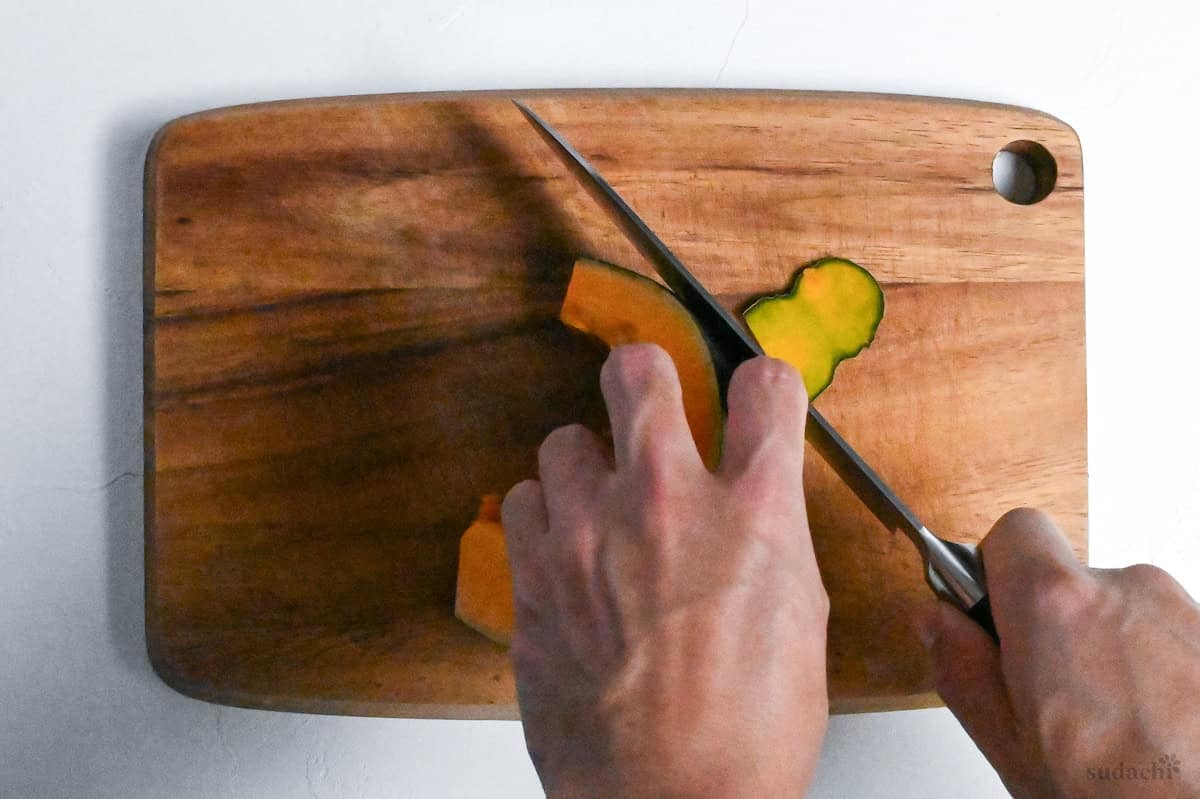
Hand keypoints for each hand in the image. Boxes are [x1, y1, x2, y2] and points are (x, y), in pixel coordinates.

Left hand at [502, 344, 829, 797]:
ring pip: (565, 439)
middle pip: (640, 372)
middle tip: (649, 399)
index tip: (752, 397)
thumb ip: (769, 534)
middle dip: (648, 376)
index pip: (765, 390)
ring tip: (603, 508)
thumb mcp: (800, 618)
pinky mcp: (534, 573)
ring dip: (588, 465)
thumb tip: (751, 494)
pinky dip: (545, 518)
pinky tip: (566, 551)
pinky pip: (523, 502)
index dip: (762, 387)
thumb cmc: (747, 733)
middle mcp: (667, 503)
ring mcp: (588, 533)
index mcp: (753, 512)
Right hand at [918, 508, 1199, 797]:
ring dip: (1112, 654)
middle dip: (1057, 628)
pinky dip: (1160, 674)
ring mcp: (1183, 613)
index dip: (997, 568)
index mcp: (1056, 606)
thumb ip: (962, 669)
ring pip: (1124, 614)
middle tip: (1054, 698)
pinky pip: (1171, 640)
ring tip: (1115, 727)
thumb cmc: (1125, 793)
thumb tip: (938, 622)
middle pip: (1072, 581)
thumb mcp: (1010, 744)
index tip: (993, 615)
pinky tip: (1156, 730)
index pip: (1014, 531)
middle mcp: (1126, 590)